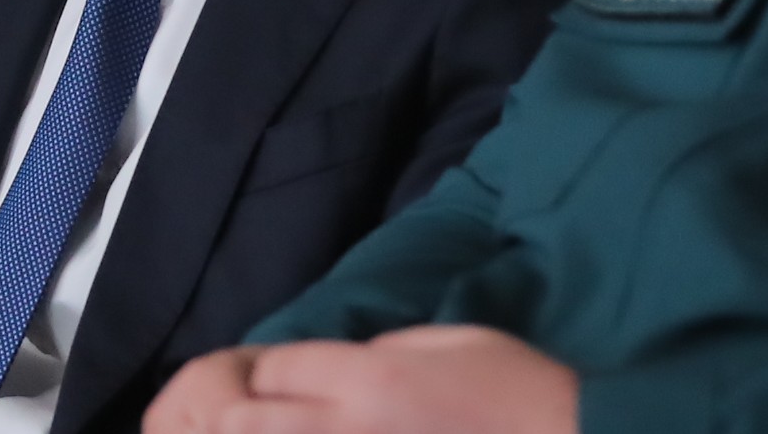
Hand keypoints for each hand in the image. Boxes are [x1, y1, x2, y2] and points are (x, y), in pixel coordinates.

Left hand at [147, 329, 579, 433]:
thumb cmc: (520, 392)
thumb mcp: (450, 342)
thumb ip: (383, 350)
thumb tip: (338, 368)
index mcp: (370, 378)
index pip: (276, 368)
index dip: (278, 374)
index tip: (294, 383)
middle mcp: (350, 431)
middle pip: (247, 422)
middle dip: (254, 417)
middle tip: (281, 418)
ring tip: (295, 430)